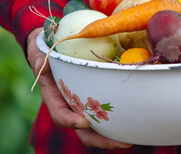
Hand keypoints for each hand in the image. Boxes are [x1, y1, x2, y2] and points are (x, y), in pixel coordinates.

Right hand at [27, 27, 131, 148]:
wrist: (53, 48)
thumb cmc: (45, 50)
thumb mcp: (39, 52)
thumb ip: (39, 60)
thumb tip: (42, 65)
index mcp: (54, 96)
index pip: (60, 114)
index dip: (70, 120)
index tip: (83, 122)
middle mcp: (69, 104)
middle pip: (83, 129)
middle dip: (100, 139)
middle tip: (120, 143)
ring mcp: (83, 103)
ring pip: (95, 126)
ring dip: (111, 135)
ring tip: (129, 140)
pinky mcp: (94, 97)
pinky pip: (104, 112)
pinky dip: (116, 120)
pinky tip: (131, 124)